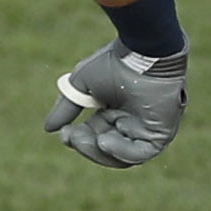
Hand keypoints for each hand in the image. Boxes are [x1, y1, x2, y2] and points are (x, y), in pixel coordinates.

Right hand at [45, 44, 187, 166]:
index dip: (78, 139)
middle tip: (73, 136)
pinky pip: (139, 154)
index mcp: (114, 111)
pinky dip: (119, 152)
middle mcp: (131, 122)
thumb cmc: (114, 62)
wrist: (142, 53)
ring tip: (84, 138)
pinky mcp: (160, 133)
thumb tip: (49, 129)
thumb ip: (67, 108)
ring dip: (98, 152)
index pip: (94, 136)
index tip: (64, 133)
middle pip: (106, 151)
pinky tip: (103, 140)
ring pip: (121, 157)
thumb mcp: (81, 86)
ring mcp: (147, 129)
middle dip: (85, 146)